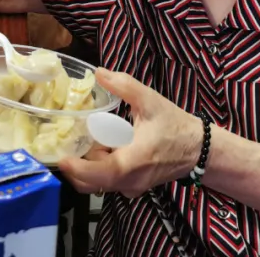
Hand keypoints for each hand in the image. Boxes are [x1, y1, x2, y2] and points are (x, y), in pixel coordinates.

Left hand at [59, 70, 202, 197]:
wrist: (199, 149)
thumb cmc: (175, 126)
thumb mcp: (150, 100)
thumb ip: (124, 85)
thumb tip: (99, 72)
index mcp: (131, 162)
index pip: (97, 174)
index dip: (76, 168)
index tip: (60, 157)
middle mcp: (128, 181)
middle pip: (90, 182)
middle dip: (74, 164)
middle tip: (63, 141)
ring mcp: (131, 187)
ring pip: (97, 182)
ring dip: (85, 164)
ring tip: (79, 139)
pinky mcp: (133, 186)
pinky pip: (108, 181)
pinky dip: (97, 167)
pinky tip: (97, 145)